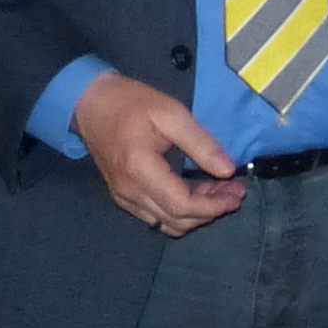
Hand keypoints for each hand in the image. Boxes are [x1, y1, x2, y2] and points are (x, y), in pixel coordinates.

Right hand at [72, 72, 244, 235]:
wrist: (89, 103)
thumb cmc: (130, 102)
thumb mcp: (170, 112)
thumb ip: (200, 142)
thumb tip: (228, 170)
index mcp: (139, 169)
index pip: (182, 205)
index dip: (214, 205)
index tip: (238, 193)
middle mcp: (129, 192)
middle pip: (177, 221)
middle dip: (211, 212)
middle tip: (235, 192)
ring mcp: (123, 198)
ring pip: (166, 225)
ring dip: (196, 216)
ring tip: (219, 193)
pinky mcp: (123, 197)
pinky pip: (156, 218)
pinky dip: (180, 213)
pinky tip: (196, 194)